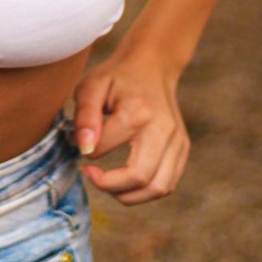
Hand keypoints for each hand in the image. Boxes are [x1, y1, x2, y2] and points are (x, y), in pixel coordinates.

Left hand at [72, 50, 189, 204]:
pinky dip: (145, 191)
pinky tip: (126, 180)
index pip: (104, 149)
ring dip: (129, 195)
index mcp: (137, 112)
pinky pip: (167, 184)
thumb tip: (85, 149)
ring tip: (109, 182)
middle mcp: (163, 129)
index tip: (79, 146)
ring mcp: (177, 140)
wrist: (151, 66)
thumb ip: (84, 116)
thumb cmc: (117, 77)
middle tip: (91, 174)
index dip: (85, 153)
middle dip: (109, 186)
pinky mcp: (183, 148)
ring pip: (158, 188)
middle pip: (140, 178)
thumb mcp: (91, 86)